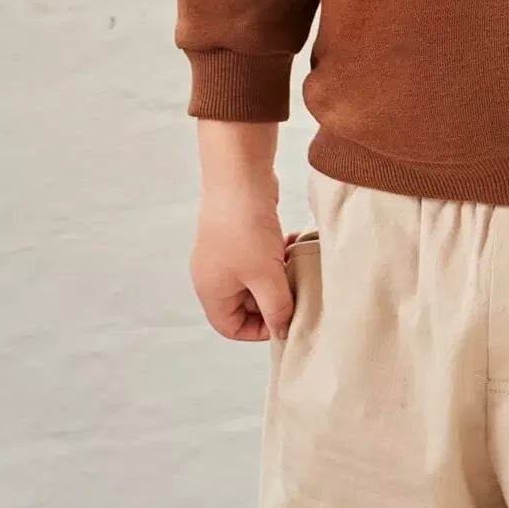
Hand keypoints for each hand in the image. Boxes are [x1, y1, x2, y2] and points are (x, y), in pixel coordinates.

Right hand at [190, 189, 294, 342]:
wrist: (239, 175)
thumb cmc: (245, 228)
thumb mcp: (265, 276)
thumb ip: (276, 308)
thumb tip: (283, 331)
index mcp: (211, 291)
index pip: (230, 327)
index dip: (258, 330)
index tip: (284, 319)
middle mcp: (213, 273)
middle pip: (245, 303)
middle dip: (273, 298)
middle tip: (296, 290)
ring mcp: (225, 251)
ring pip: (256, 276)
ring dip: (278, 274)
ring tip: (295, 264)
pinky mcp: (239, 231)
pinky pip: (260, 254)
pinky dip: (277, 253)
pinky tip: (292, 241)